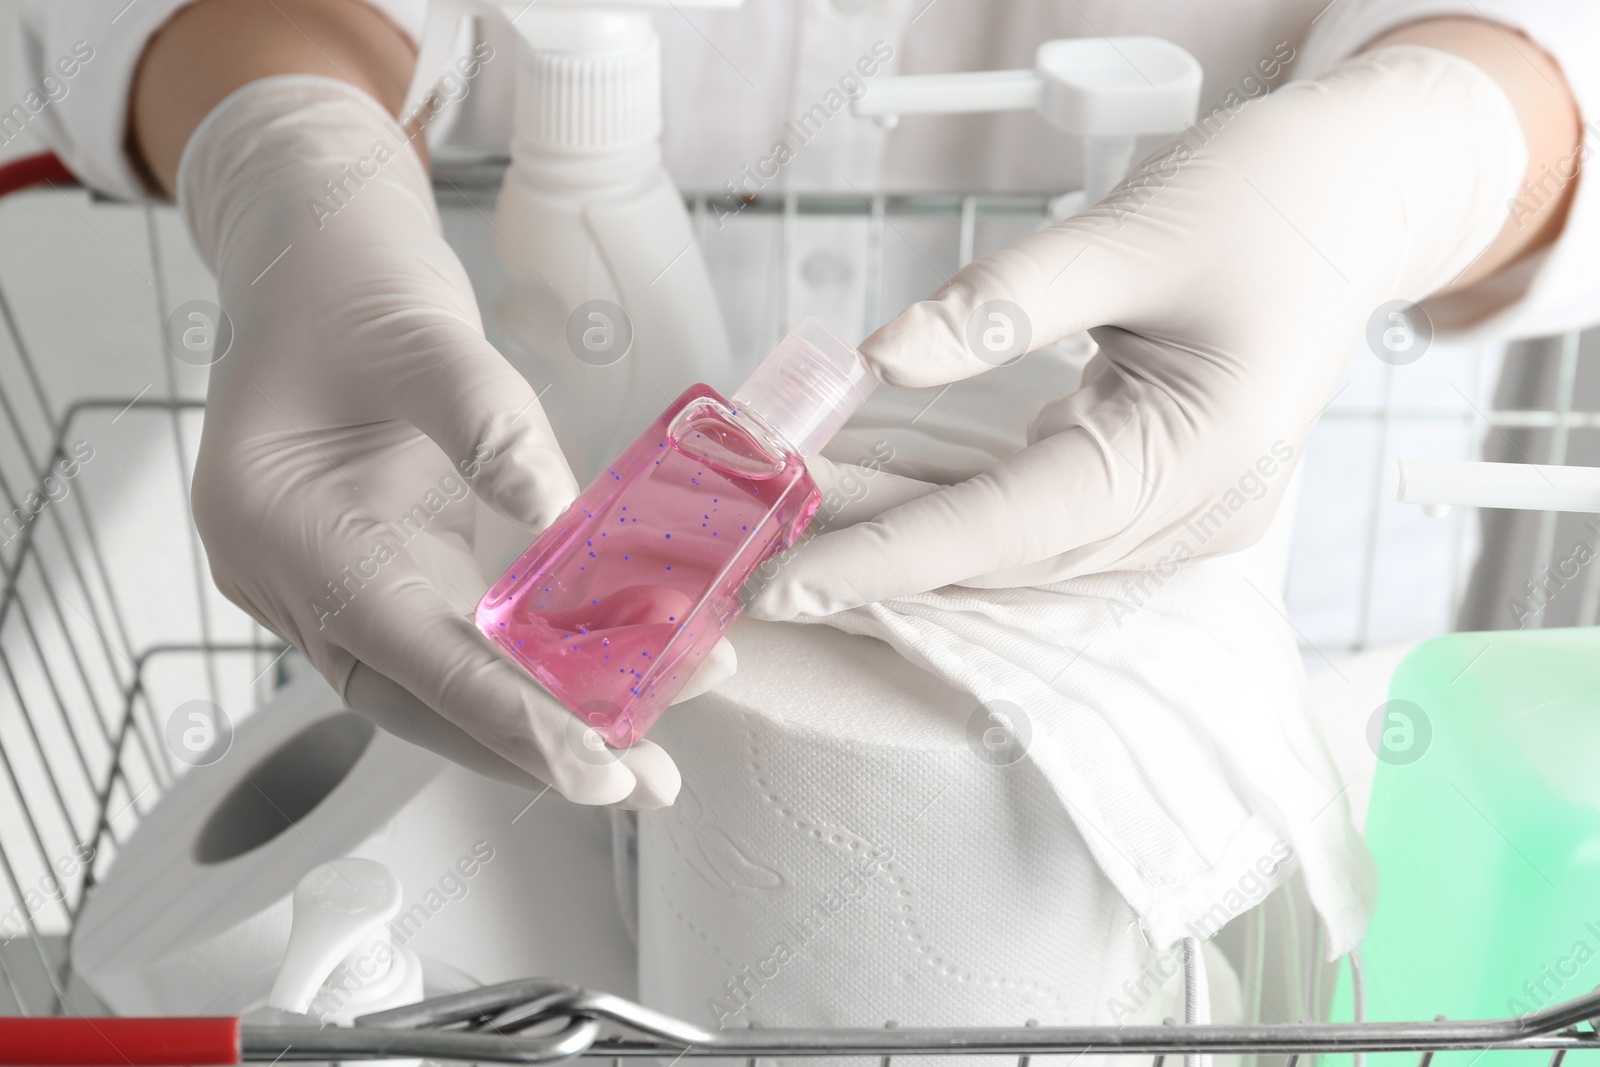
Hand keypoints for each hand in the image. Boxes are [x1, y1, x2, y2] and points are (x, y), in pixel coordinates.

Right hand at [183, 77, 729, 806]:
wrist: (317, 257)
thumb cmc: (352, 286)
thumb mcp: (428, 338)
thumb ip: (490, 431)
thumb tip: (561, 523)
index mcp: (279, 523)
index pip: (403, 645)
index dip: (501, 713)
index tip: (592, 760)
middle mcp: (294, 574)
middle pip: (417, 695)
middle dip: (530, 747)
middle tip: (639, 780)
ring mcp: (331, 579)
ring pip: (434, 685)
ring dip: (534, 723)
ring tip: (642, 755)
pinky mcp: (377, 570)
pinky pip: (448, 643)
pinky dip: (519, 671)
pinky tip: (599, 686)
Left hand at [749, 44, 1532, 618]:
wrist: (1359, 195)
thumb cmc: (1273, 199)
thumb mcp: (1134, 232)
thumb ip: (1004, 301)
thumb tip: (881, 360)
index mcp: (1200, 459)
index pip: (1013, 529)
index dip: (892, 557)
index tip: (788, 580)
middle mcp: (1188, 510)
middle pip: (1005, 552)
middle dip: (880, 544)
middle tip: (758, 535)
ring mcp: (1174, 506)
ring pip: (1014, 543)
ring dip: (909, 527)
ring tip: (798, 501)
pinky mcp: (1150, 481)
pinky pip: (1037, 510)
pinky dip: (957, 502)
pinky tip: (879, 482)